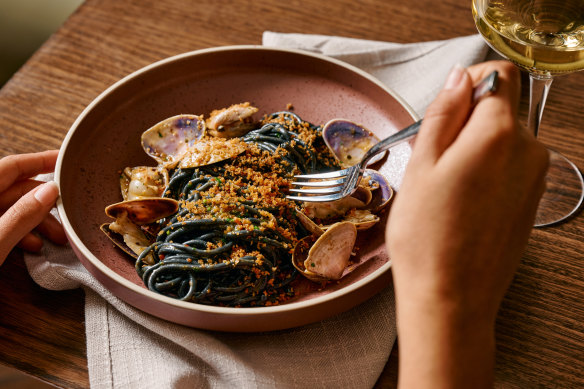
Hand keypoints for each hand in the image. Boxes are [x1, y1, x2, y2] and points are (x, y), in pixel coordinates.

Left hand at [0, 150, 67, 264]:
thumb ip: (22, 215)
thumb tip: (49, 191)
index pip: (11, 167)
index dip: (39, 160)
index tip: (63, 159)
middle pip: (15, 190)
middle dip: (44, 201)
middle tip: (68, 213)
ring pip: (11, 209)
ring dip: (36, 221)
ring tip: (57, 237)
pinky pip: (3, 226)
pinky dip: (21, 233)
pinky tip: (34, 246)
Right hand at [386, 61, 547, 387]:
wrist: (452, 296)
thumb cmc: (427, 237)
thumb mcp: (422, 164)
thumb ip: (444, 112)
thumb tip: (459, 78)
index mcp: (499, 134)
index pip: (498, 75)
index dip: (467, 85)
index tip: (445, 112)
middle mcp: (529, 150)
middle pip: (501, 108)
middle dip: (467, 121)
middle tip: (435, 160)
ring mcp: (534, 177)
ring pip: (503, 138)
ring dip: (473, 148)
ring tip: (445, 187)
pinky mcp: (531, 199)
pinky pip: (509, 165)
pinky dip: (485, 170)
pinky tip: (461, 201)